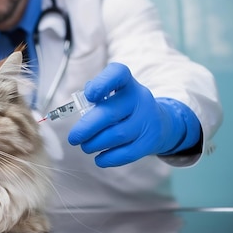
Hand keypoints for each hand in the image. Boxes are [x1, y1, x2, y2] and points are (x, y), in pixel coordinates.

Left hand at [68, 63, 199, 167]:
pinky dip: (108, 158)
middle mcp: (140, 99)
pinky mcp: (150, 142)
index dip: (102, 84)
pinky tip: (99, 158)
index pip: (118, 74)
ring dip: (95, 144)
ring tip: (85, 146)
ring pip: (117, 135)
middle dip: (86, 128)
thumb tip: (80, 103)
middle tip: (73, 138)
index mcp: (127, 83)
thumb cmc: (124, 106)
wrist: (159, 122)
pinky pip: (127, 153)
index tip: (89, 96)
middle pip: (110, 113)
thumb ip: (96, 94)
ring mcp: (147, 121)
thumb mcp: (114, 93)